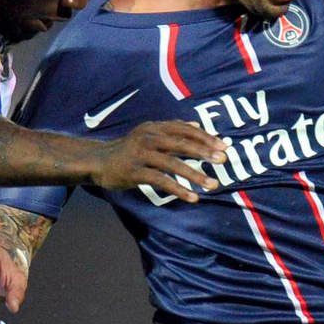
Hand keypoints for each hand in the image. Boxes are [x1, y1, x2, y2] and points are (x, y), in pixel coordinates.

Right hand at [92, 121, 225, 201]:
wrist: (99, 161)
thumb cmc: (129, 149)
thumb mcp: (148, 134)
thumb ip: (172, 130)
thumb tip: (198, 126)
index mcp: (155, 127)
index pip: (185, 129)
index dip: (205, 137)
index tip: (224, 146)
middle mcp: (148, 137)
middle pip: (181, 143)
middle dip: (204, 152)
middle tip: (223, 161)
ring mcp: (140, 155)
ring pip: (173, 164)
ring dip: (195, 175)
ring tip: (213, 184)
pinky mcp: (134, 172)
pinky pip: (161, 181)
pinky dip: (178, 190)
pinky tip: (192, 197)